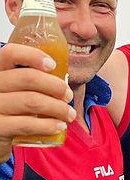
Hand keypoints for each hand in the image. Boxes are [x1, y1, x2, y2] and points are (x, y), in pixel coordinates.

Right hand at [0, 44, 74, 161]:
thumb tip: (63, 80)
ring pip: (31, 101)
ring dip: (58, 107)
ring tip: (69, 114)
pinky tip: (59, 126)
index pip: (10, 53)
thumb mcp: (16, 90)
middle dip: (55, 86)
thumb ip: (30, 81)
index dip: (33, 56)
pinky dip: (48, 125)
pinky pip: (26, 124)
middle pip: (28, 77)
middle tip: (68, 96)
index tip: (53, 65)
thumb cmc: (11, 112)